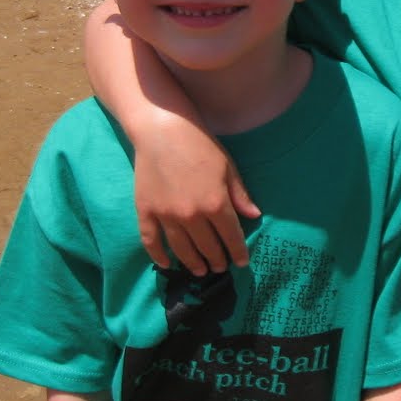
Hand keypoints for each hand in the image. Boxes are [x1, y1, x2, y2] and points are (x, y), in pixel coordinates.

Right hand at [132, 115, 257, 273]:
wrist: (161, 130)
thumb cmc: (199, 144)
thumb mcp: (227, 167)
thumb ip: (239, 195)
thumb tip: (254, 215)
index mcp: (216, 204)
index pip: (231, 237)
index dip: (238, 252)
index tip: (241, 262)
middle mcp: (192, 215)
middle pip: (207, 247)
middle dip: (217, 260)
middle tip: (220, 267)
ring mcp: (166, 216)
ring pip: (182, 249)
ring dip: (193, 263)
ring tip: (200, 270)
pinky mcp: (146, 211)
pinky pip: (151, 241)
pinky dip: (158, 256)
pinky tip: (167, 264)